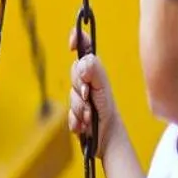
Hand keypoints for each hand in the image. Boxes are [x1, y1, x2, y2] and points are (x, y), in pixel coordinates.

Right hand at [68, 31, 119, 156]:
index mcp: (96, 72)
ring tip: (90, 116)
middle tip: (89, 96)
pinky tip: (84, 126)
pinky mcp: (74, 114)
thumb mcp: (103, 89)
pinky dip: (75, 121)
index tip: (71, 43)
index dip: (78, 39)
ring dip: (80, 109)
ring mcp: (80, 98)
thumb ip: (94, 72)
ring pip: (70, 97)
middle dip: (79, 88)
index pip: (85, 49)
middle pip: (73, 73)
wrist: (108, 139)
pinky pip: (68, 114)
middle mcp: (87, 82)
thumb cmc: (109, 112)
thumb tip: (82, 61)